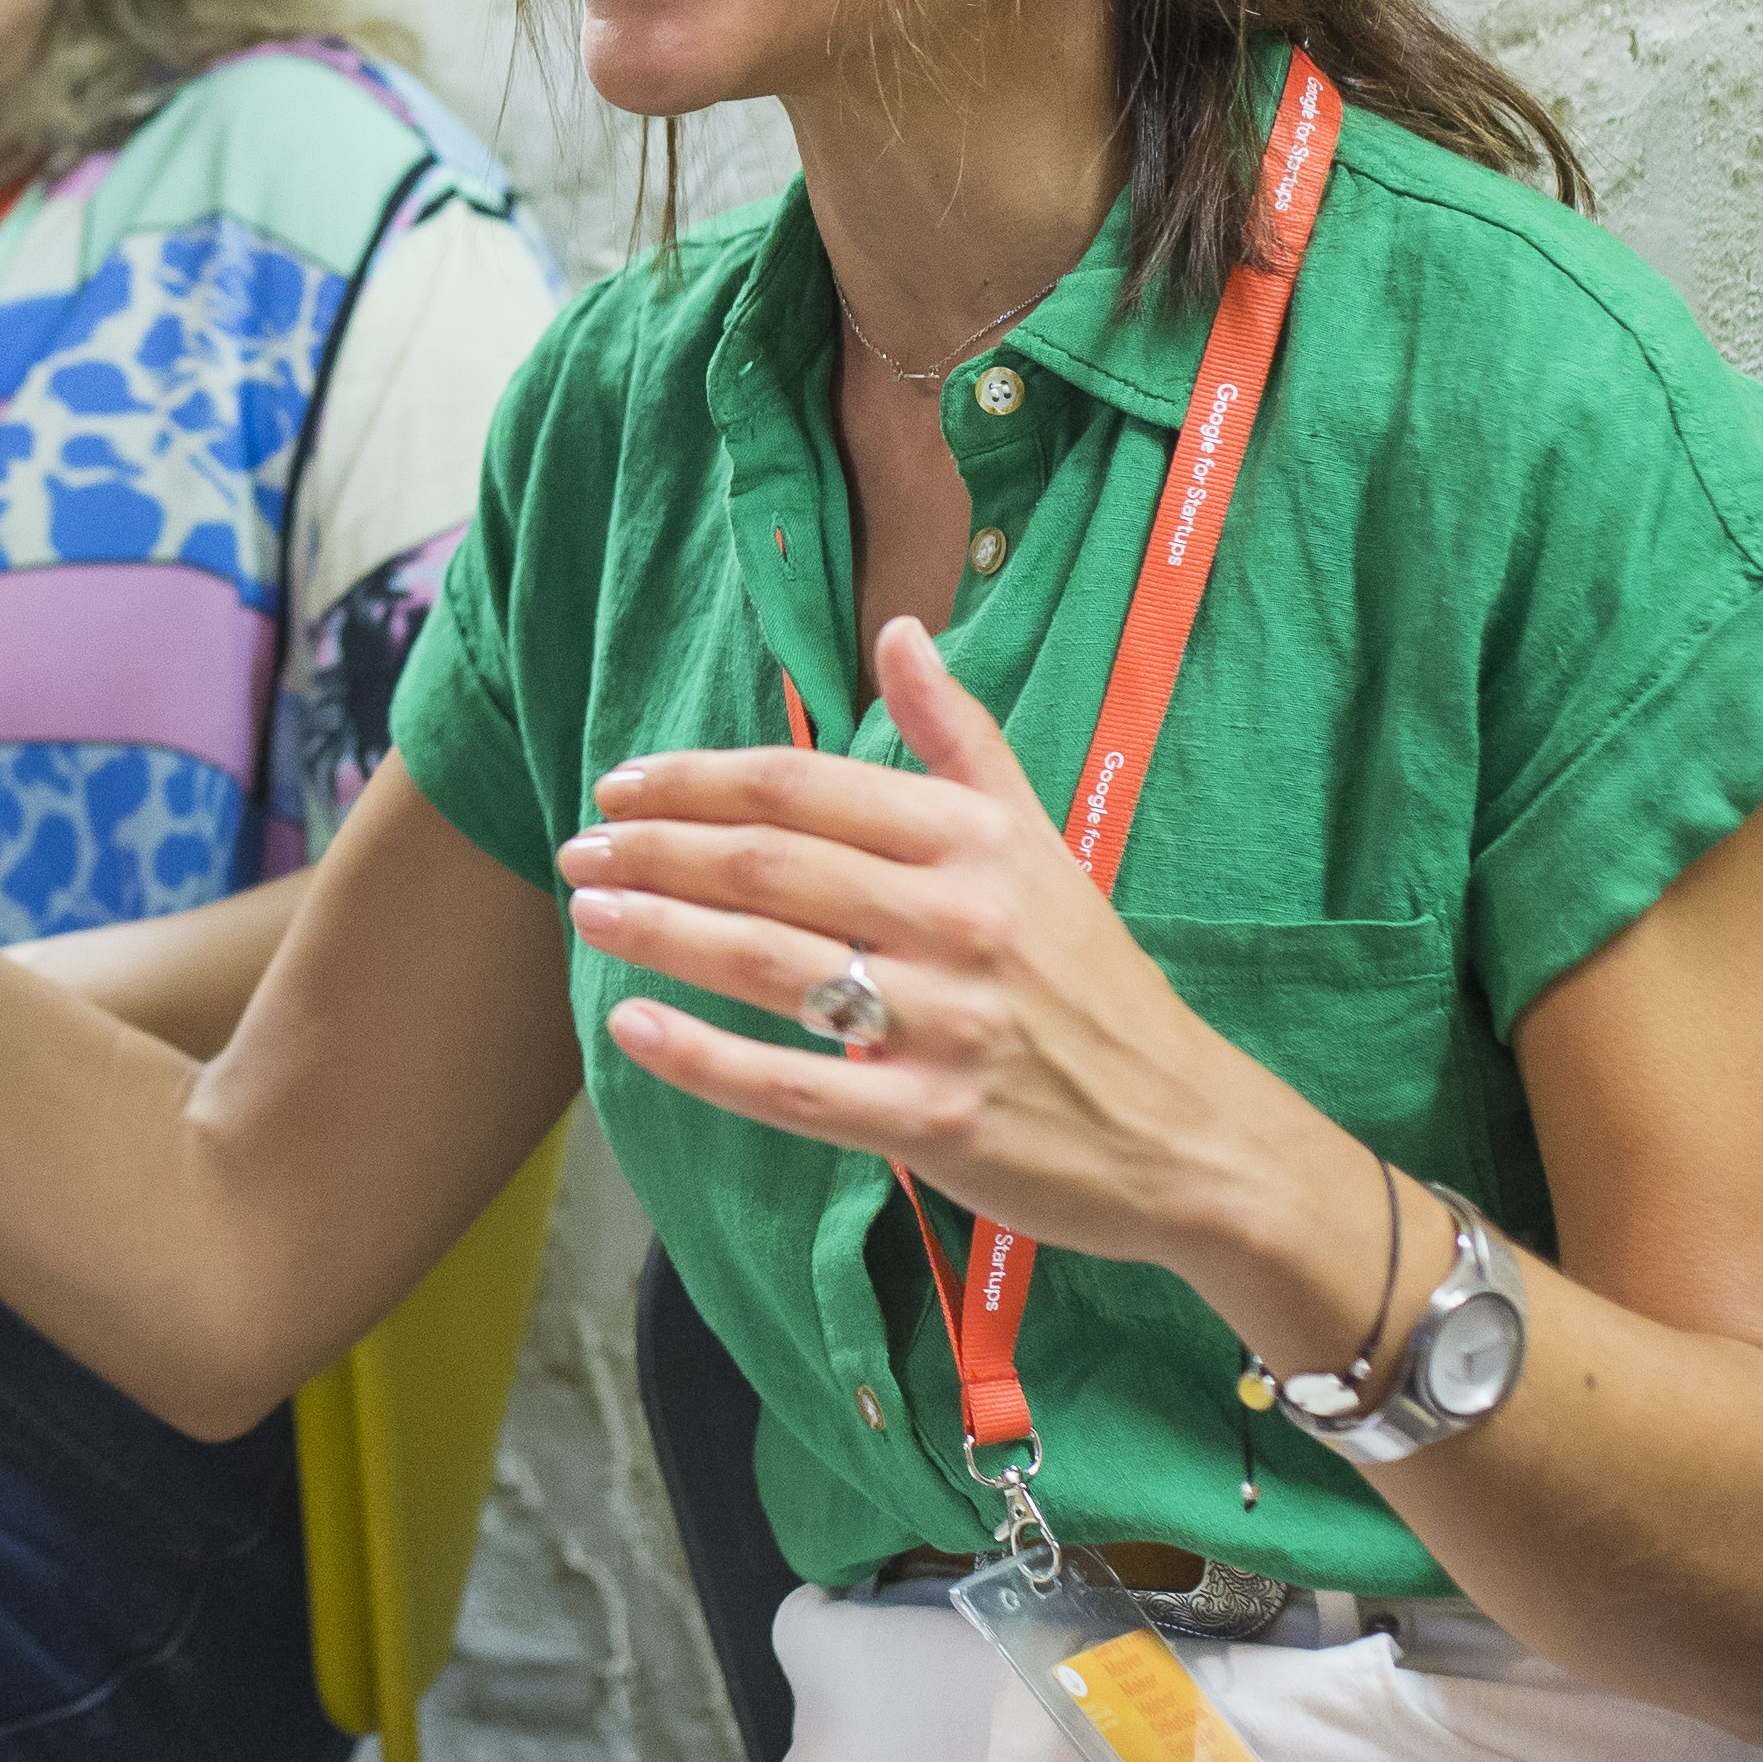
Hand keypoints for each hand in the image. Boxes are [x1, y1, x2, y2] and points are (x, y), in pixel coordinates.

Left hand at [555, 614, 1352, 1317]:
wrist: (1185, 1130)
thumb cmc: (1090, 980)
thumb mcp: (1037, 840)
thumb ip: (959, 739)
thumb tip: (899, 631)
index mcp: (974, 840)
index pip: (803, 788)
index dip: (697, 779)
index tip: (621, 784)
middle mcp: (959, 919)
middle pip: (767, 865)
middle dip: (654, 850)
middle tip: (577, 850)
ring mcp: (946, 1024)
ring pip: (764, 962)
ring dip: (657, 930)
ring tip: (587, 912)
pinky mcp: (934, 1121)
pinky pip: (791, 1085)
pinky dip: (700, 1057)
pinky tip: (632, 1027)